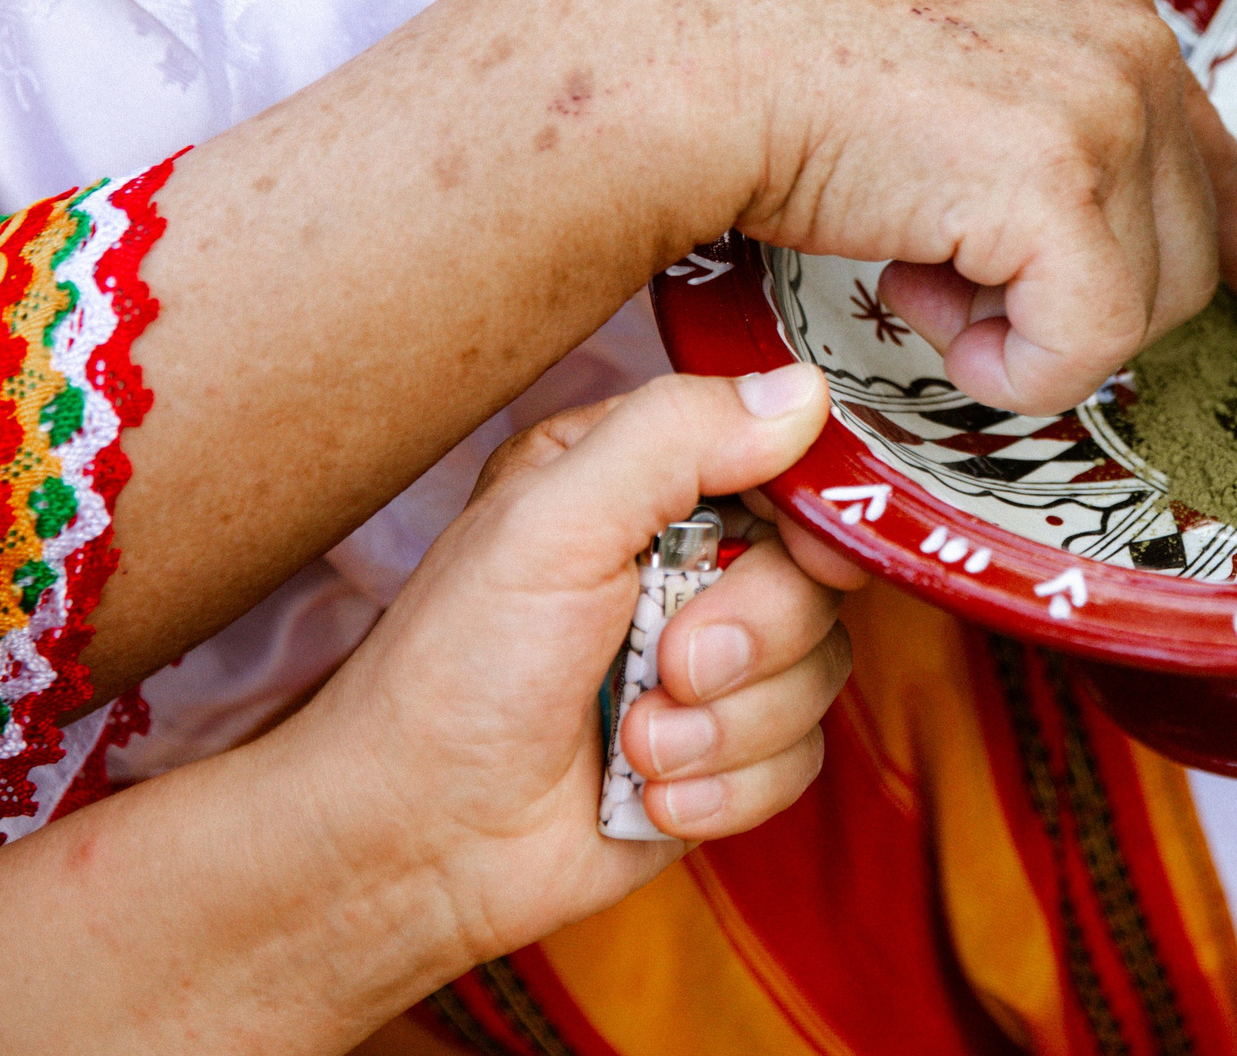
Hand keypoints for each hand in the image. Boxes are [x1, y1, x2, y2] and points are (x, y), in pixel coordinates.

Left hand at [270, 368, 854, 966]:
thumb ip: (673, 439)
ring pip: (820, 672)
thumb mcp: (549, 525)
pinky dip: (726, 789)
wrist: (416, 845)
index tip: (800, 554)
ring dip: (726, 728)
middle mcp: (684, 562)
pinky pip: (800, 758)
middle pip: (817, 577)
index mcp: (638, 481)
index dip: (812, 514)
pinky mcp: (723, 752)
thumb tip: (801, 391)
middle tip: (668, 667)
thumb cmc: (450, 676)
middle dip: (751, 640)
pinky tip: (648, 796)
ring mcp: (710, 662)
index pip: (784, 461)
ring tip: (633, 746)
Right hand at [710, 0, 1236, 413]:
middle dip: (1072, 298)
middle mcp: (1132, 46)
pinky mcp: (1065, 187)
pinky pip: (1086, 348)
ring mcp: (1109, 110)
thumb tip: (1112, 231)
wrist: (695, 45)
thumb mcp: (951, 69)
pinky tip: (923, 307)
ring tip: (914, 261)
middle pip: (1183, 255)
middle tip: (940, 265)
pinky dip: (1008, 369)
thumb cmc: (780, 56)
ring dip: (1022, 328)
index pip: (1214, 148)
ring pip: (1141, 311)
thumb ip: (1047, 127)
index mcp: (1107, 9)